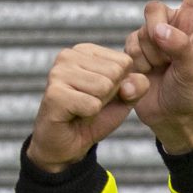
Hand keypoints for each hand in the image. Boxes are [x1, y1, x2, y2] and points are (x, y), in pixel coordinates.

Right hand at [29, 42, 143, 170]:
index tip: (102, 93)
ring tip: (82, 107)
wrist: (69, 142)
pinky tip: (74, 114)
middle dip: (109, 95)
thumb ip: (138, 85)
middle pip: (115, 72)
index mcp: (85, 51)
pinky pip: (92, 104)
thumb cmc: (95, 115)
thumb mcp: (125, 98)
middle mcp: (68, 55)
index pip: (124, 61)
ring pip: (103, 87)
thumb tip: (129, 85)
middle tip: (91, 103)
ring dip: (98, 105)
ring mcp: (57, 72)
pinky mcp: (54, 93)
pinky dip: (89, 115)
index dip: (121, 84)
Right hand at [124, 0, 192, 154]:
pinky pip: (126, 47)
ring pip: (138, 30)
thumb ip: (180, 48)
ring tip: (158, 72)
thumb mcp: (191, 73)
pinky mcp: (135, 49)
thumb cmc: (188, 93)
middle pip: (153, 8)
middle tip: (166, 60)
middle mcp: (173, 25)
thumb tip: (160, 29)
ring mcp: (153, 37)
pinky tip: (144, 76)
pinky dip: (133, 64)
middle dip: (156, 35)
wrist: (169, 116)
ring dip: (145, 54)